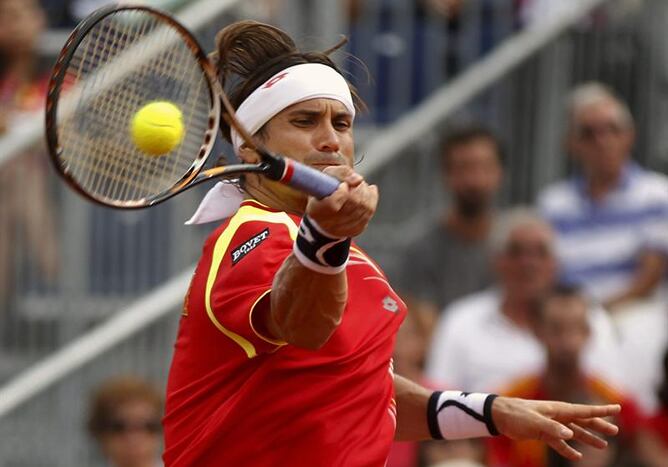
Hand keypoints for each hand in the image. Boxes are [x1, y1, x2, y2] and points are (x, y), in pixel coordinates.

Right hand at [306, 166, 377, 237]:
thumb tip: (358, 179)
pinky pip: (369, 213)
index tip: (343, 185)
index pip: (332, 204)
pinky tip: (367, 193)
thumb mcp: (328, 176)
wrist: (328, 210)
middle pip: (353, 203)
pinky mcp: (356, 230)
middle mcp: (328, 224)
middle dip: (358, 188)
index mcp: (316, 210)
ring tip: (360, 186)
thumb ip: (341, 173)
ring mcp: (343, 229)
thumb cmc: (326, 190)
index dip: (342, 192)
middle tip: (355, 183)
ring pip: (364, 208)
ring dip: (366, 192)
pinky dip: (371, 200)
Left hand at [492, 397, 619, 460]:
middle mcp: (557, 415)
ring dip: (587, 438)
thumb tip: (570, 435)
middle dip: (598, 426)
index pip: (584, 410)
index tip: (617, 408)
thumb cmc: (516, 414)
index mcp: (558, 409)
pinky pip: (559, 442)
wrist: (499, 415)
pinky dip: (568, 449)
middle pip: (582, 421)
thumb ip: (552, 428)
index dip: (601, 410)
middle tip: (615, 431)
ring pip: (574, 432)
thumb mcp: (534, 421)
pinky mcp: (542, 433)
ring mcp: (550, 424)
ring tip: (603, 446)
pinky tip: (576, 456)